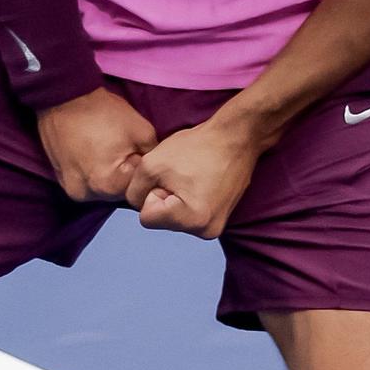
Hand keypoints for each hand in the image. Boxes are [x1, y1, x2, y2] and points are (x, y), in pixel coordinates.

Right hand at [36, 88, 157, 201]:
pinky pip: (87, 183)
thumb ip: (153, 156)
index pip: (138, 188)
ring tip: (106, 150)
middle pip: (119, 192)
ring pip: (103, 189)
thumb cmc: (103, 112)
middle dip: (125, 174)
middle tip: (122, 148)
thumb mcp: (141, 130)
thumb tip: (155, 169)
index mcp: (110, 185)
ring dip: (109, 176)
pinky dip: (93, 173)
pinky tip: (93, 154)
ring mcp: (73, 190)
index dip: (141, 168)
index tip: (136, 151)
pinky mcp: (63, 182)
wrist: (63, 98)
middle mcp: (89, 194)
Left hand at [124, 115, 262, 238]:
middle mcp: (206, 231)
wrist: (236, 137)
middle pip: (161, 220)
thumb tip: (139, 205)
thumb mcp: (150, 164)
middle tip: (182, 175)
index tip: (170, 177)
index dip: (151, 193)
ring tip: (192, 176)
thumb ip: (133, 190)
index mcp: (192, 220)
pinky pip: (188, 215)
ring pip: (173, 218)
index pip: (146, 218)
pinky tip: (199, 181)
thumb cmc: (197, 147)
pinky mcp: (220, 219)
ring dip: (175, 198)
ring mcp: (216, 228)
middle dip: (163, 197)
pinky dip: (187, 199)